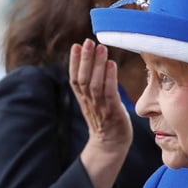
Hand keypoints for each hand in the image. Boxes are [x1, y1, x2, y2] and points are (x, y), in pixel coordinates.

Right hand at [69, 39, 132, 187]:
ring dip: (97, 64)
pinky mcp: (113, 112)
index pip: (74, 78)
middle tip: (87, 41)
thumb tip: (95, 63)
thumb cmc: (106, 120)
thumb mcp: (94, 102)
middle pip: (83, 78)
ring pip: (95, 84)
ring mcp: (100, 107)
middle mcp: (89, 102)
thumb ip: (92, 85)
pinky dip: (109, 78)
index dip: (74, 62)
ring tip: (101, 48)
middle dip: (85, 59)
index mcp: (83, 99)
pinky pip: (109, 93)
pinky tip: (111, 64)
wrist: (110, 145)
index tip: (76, 45)